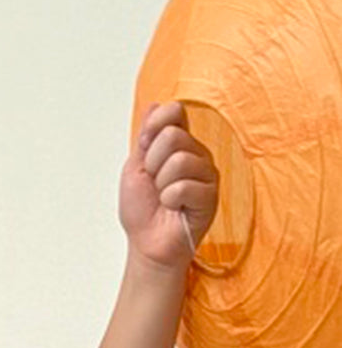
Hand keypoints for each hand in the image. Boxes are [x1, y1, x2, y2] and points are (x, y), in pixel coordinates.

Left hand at [118, 101, 218, 272]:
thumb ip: (146, 137)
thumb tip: (155, 105)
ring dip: (161, 184)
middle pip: (172, 136)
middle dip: (152, 163)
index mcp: (179, 144)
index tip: (143, 150)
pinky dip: (170, 199)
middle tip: (154, 183)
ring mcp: (206, 173)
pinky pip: (184, 186)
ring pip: (179, 160)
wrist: (147, 242)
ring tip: (164, 197)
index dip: (152, 129)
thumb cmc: (142, 209)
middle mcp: (196, 154)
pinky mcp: (211, 195)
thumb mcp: (135, 167)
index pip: (174, 112)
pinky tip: (174, 207)